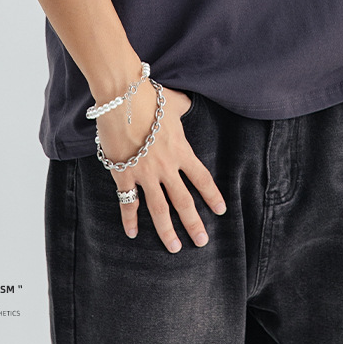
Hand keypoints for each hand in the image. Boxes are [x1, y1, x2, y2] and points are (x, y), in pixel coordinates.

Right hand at [95, 83, 226, 252]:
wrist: (121, 98)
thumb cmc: (148, 96)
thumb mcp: (173, 100)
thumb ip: (182, 107)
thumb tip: (188, 103)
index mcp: (181, 150)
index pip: (202, 178)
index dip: (212, 195)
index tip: (220, 211)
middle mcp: (166, 166)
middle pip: (184, 201)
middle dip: (194, 224)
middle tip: (201, 242)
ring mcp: (144, 173)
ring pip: (159, 209)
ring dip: (167, 230)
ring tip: (174, 247)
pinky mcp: (123, 174)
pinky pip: (127, 202)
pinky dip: (130, 219)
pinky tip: (133, 233)